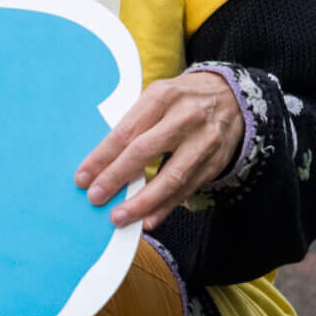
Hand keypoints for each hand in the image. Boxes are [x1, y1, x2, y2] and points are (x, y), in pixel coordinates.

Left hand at [75, 69, 244, 231]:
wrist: (232, 97)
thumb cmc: (183, 99)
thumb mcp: (158, 96)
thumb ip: (135, 123)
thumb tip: (102, 161)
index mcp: (162, 96)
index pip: (125, 131)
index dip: (102, 157)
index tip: (83, 177)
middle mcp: (185, 117)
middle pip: (144, 152)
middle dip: (116, 178)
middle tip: (95, 198)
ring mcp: (203, 141)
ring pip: (170, 177)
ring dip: (142, 202)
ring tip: (120, 217)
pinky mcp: (215, 162)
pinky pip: (187, 189)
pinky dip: (166, 207)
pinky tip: (148, 219)